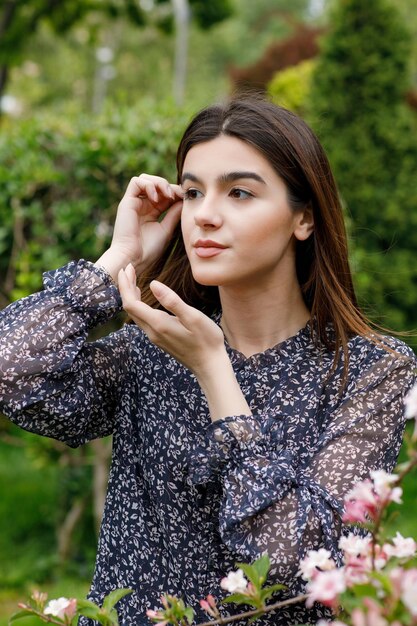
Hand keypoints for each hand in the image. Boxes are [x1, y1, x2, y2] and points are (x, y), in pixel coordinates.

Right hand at [96, 174, 182, 281]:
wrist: (133, 259)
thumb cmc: (148, 250)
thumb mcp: (166, 229)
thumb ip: (174, 214)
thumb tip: (183, 200)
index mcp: (151, 213)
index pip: (164, 194)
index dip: (175, 192)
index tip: (186, 198)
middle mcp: (141, 206)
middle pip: (156, 184)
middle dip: (170, 186)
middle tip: (179, 194)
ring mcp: (133, 203)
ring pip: (146, 179)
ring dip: (160, 183)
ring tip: (168, 195)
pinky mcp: (126, 202)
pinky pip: (136, 182)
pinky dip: (148, 185)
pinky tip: (156, 198)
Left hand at [119, 265, 251, 419]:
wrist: (210, 366)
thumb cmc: (206, 340)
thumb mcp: (193, 317)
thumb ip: (172, 301)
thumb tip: (152, 284)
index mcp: (158, 324)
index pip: (131, 303)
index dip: (125, 285)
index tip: (127, 268)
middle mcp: (152, 331)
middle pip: (130, 308)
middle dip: (126, 287)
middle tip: (128, 269)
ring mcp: (155, 337)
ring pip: (135, 314)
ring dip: (131, 296)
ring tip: (133, 280)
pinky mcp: (160, 339)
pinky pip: (142, 319)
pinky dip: (139, 305)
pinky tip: (144, 299)